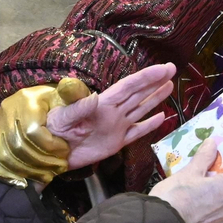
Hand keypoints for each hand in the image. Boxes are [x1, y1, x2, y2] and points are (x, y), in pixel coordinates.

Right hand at [0, 79, 92, 186]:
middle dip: (41, 162)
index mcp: (27, 101)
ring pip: (5, 156)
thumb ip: (79, 98)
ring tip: (46, 176)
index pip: (33, 132)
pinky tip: (23, 182)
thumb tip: (93, 100)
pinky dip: (6, 174)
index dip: (51, 147)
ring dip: (26, 171)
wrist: (37, 102)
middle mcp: (7, 112)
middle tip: (58, 167)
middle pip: (18, 147)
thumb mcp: (70, 95)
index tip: (65, 151)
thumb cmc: (57, 102)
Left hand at [47, 63, 174, 168]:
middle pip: (138, 94)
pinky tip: (161, 117)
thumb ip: (78, 107)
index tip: (162, 68)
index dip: (146, 77)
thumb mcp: (63, 116)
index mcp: (102, 103)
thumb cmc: (53, 130)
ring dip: (155, 98)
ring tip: (170, 86)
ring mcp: (116, 127)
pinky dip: (149, 126)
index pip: (129, 86)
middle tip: (172, 69)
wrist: (50, 153)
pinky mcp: (116, 143)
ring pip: (140, 110)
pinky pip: (136, 133)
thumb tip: (95, 97)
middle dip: (155, 81)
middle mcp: (113, 112)